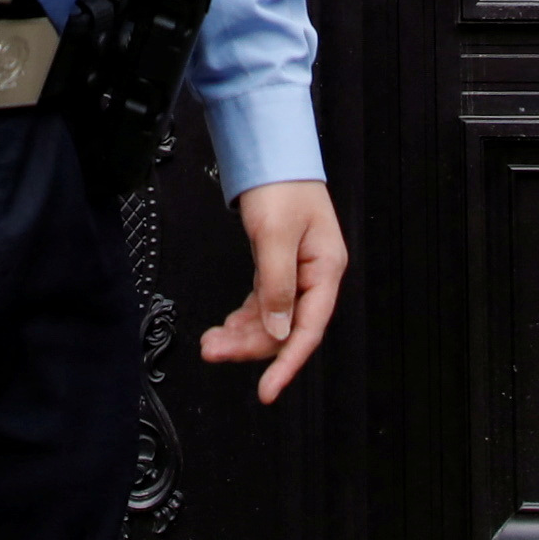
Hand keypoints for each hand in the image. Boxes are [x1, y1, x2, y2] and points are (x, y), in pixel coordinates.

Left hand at [201, 179, 347, 404]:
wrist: (269, 149)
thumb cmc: (281, 184)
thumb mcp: (275, 236)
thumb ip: (276, 286)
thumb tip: (279, 330)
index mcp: (326, 269)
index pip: (308, 329)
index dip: (288, 364)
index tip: (268, 390)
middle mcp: (315, 274)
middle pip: (286, 327)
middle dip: (251, 346)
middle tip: (215, 351)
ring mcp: (297, 270)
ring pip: (272, 318)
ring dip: (243, 334)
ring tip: (212, 343)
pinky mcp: (279, 264)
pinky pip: (264, 302)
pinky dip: (245, 316)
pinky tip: (227, 327)